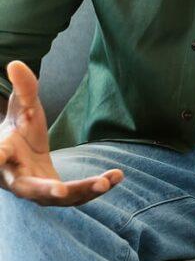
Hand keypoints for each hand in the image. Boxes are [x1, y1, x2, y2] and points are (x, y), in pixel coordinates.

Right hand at [0, 61, 123, 205]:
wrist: (20, 155)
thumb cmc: (19, 130)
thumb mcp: (23, 107)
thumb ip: (23, 89)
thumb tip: (16, 63)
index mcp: (4, 154)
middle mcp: (16, 178)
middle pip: (27, 189)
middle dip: (44, 190)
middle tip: (60, 190)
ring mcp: (38, 191)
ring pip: (58, 198)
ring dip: (82, 191)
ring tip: (105, 181)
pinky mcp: (57, 196)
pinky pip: (77, 196)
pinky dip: (96, 188)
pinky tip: (117, 176)